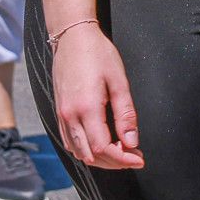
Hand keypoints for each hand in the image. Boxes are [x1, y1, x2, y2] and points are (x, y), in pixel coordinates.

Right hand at [50, 25, 143, 168]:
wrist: (72, 37)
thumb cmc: (98, 53)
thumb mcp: (119, 81)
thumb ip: (125, 114)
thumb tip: (132, 142)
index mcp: (86, 108)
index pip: (103, 148)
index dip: (123, 159)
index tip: (139, 159)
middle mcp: (69, 116)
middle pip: (91, 155)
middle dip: (114, 162)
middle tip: (134, 156)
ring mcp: (61, 115)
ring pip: (79, 152)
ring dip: (100, 158)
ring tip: (121, 150)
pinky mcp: (59, 112)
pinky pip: (70, 141)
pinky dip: (86, 150)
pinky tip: (102, 143)